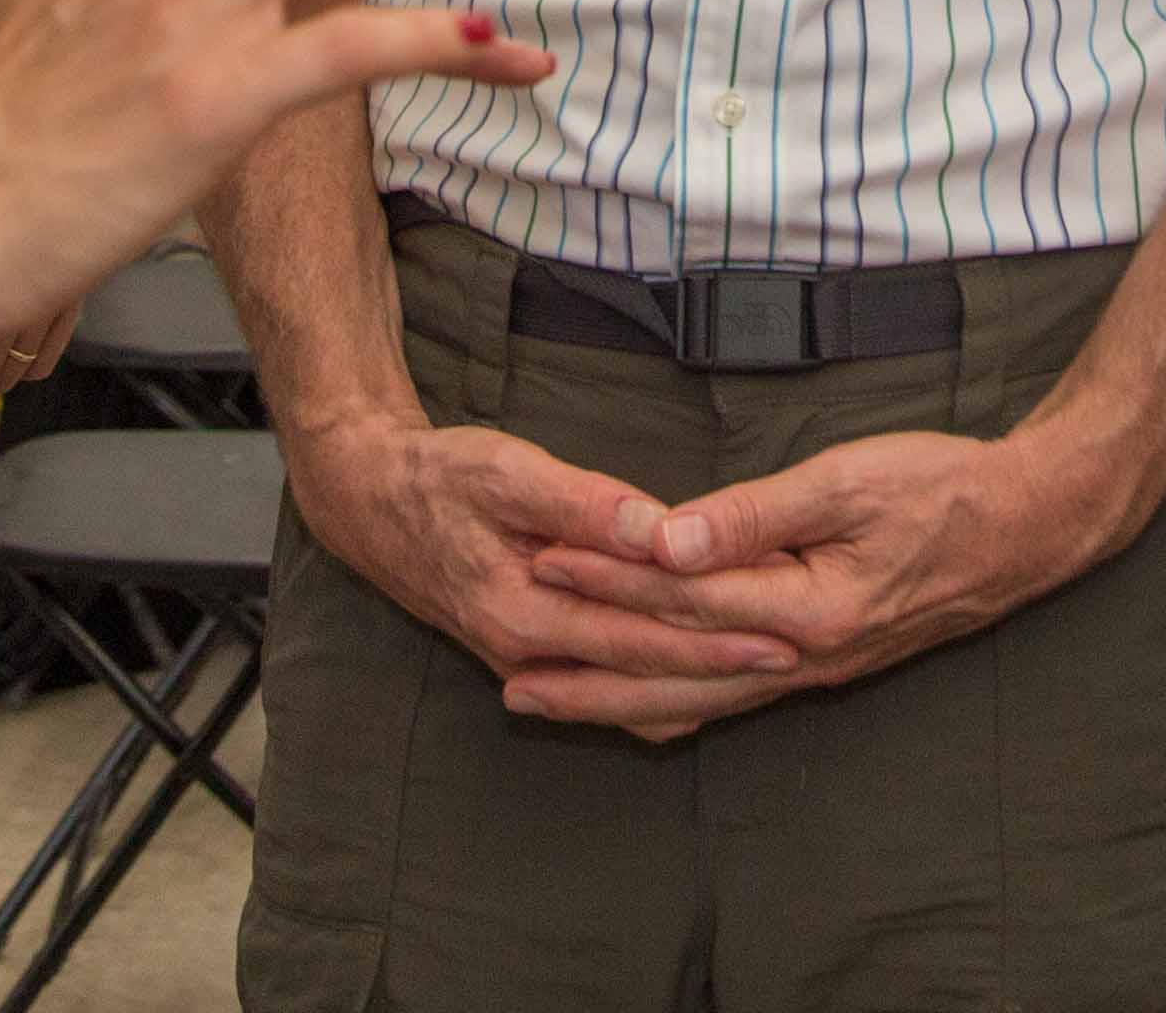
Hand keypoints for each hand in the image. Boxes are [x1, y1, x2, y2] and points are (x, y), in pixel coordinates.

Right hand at [284, 407, 794, 735]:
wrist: (367, 501)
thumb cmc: (438, 476)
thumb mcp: (506, 472)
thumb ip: (585, 506)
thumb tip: (658, 531)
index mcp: (525, 613)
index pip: (639, 638)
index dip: (712, 637)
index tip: (779, 632)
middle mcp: (527, 654)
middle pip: (641, 676)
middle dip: (721, 668)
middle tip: (798, 654)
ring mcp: (526, 660)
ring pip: (623, 694)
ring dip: (691, 684)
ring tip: (764, 668)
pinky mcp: (528, 651)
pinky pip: (602, 686)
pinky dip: (651, 687)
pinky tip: (693, 685)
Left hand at [509, 418, 1134, 737]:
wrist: (1027, 526)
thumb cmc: (943, 489)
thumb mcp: (849, 482)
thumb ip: (754, 514)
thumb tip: (668, 536)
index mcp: (804, 612)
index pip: (681, 595)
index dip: (607, 574)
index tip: (538, 556)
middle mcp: (801, 660)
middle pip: (674, 673)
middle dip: (589, 673)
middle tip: (509, 679)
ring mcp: (812, 670)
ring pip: (698, 698)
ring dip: (620, 699)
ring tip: (550, 704)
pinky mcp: (822, 664)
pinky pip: (729, 698)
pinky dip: (674, 703)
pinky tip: (642, 708)